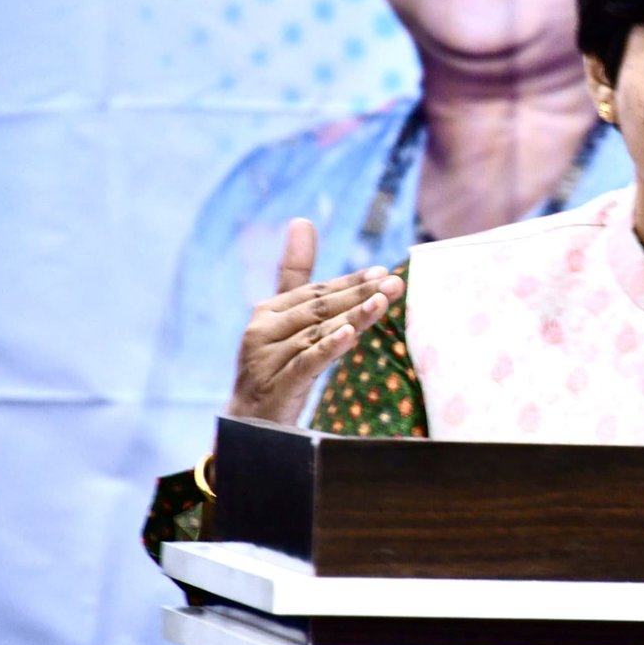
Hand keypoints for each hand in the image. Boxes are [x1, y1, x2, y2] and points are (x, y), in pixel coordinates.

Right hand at [226, 219, 405, 424]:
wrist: (249, 424)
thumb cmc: (275, 364)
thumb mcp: (287, 320)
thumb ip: (295, 273)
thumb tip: (302, 220)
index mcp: (269, 311)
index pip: (317, 291)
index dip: (351, 282)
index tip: (384, 272)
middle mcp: (264, 329)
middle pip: (320, 309)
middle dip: (359, 295)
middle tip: (394, 285)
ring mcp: (267, 358)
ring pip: (317, 333)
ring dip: (353, 317)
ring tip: (382, 304)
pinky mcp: (275, 385)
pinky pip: (306, 362)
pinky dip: (328, 348)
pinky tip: (350, 335)